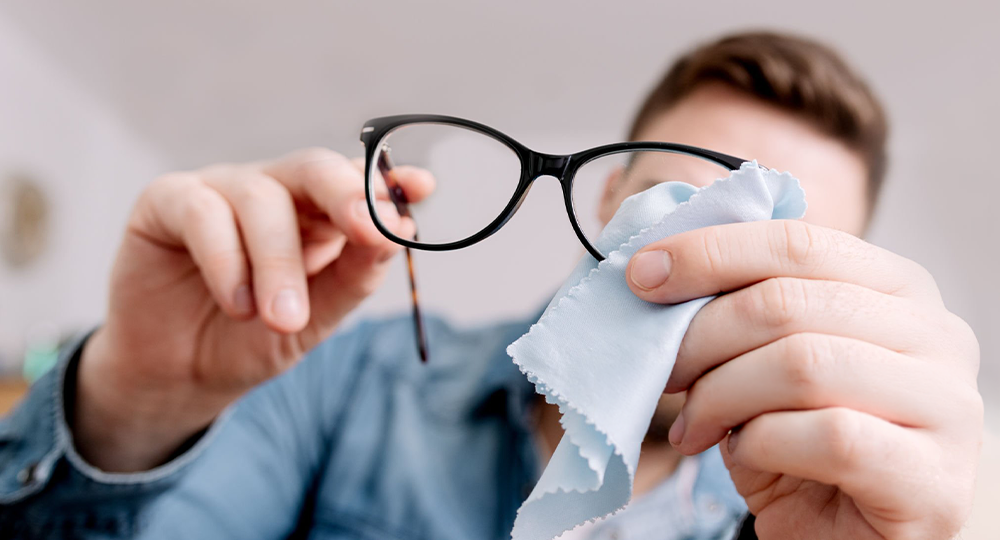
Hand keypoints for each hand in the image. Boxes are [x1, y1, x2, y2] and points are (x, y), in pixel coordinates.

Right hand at [76, 148, 432, 471]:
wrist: (180, 375)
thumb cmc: (255, 339)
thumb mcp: (317, 318)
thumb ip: (355, 277)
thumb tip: (398, 232)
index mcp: (319, 213)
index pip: (358, 184)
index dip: (388, 182)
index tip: (423, 187)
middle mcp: (275, 190)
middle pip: (315, 167)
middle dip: (346, 195)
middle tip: (367, 231)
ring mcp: (221, 189)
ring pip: (261, 198)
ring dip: (278, 263)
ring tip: (282, 320)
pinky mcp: (167, 201)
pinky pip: (203, 212)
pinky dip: (226, 261)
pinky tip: (236, 305)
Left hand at [626, 220, 982, 539]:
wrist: (843, 538)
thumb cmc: (799, 443)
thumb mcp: (762, 362)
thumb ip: (737, 310)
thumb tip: (655, 270)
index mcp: (898, 288)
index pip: (797, 243)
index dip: (709, 253)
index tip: (641, 276)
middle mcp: (937, 335)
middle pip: (788, 302)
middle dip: (702, 336)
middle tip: (663, 372)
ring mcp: (946, 406)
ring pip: (803, 364)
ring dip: (723, 394)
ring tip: (695, 425)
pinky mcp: (933, 477)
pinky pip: (830, 435)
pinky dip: (762, 442)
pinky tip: (742, 453)